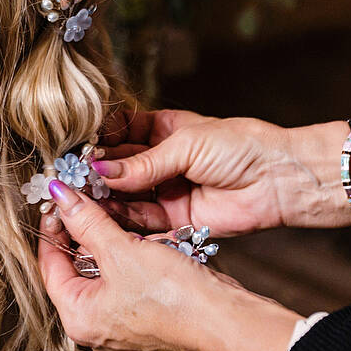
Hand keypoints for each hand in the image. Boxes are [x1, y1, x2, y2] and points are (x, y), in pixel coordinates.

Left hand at [38, 179, 299, 350]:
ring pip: (104, 271)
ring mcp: (120, 324)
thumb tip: (60, 196)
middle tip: (88, 199)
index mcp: (78, 317)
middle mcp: (94, 326)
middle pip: (76, 268)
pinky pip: (127, 279)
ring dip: (109, 241)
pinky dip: (130, 256)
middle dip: (84, 232)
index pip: (49, 265)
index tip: (60, 199)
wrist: (223, 320)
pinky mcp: (144, 316)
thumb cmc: (173, 296)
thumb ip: (87, 221)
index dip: (53, 227)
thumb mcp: (122, 250)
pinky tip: (141, 237)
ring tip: (117, 214)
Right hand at [94, 110, 350, 235]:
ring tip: (82, 198)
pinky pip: (143, 221)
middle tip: (72, 177)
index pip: (121, 132)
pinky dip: (123, 219)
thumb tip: (102, 169)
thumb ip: (143, 162)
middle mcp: (163, 160)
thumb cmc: (241, 146)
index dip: (100, 139)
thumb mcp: (186, 144)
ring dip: (106, 197)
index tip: (78, 146)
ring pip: (127, 195)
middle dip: (97, 171)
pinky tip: (104, 215)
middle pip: (120, 166)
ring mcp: (169, 189)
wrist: (278, 179)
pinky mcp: (177, 219)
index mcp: (164, 129)